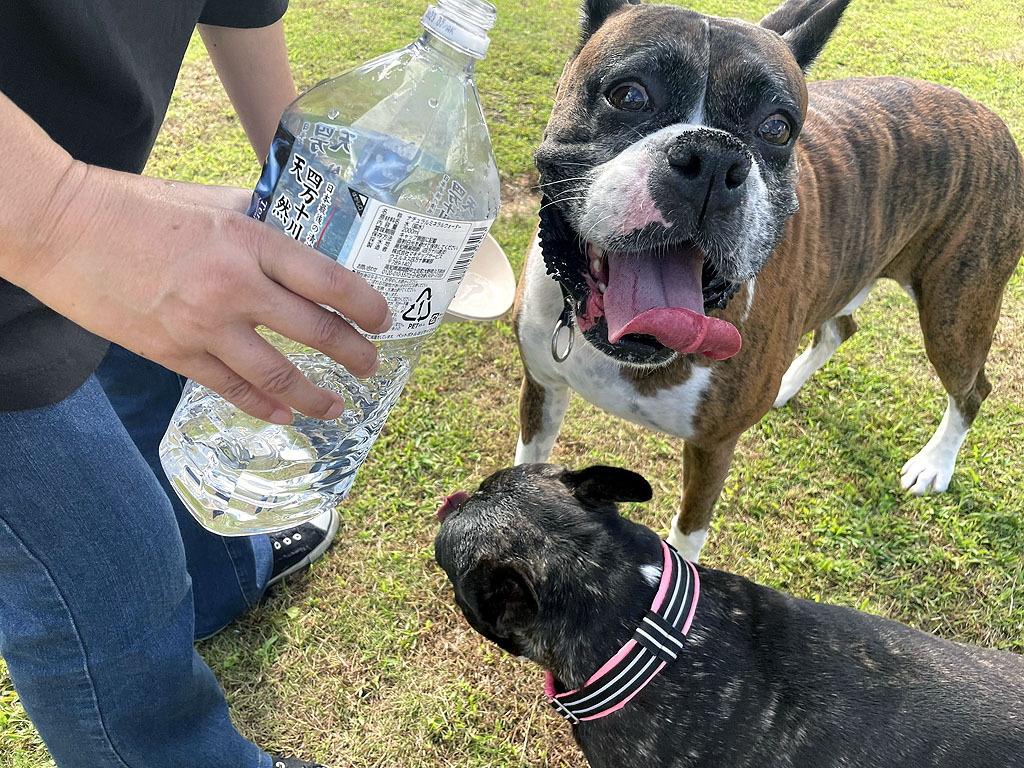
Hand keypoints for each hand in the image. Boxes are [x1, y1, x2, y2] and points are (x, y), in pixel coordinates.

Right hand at [18, 164, 391, 423]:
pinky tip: (284, 416)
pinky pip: (231, 389)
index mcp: (249, 241)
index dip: (366, 304)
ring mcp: (204, 327)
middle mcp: (234, 287)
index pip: (328, 279)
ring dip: (314, 397)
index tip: (384, 318)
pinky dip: (263, 406)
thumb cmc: (139, 208)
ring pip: (277, 376)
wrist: (64, 230)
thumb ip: (262, 222)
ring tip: (336, 407)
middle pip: (315, 331)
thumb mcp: (212, 200)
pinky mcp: (175, 354)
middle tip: (372, 365)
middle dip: (354, 353)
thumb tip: (307, 238)